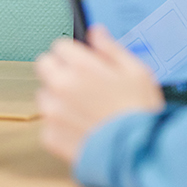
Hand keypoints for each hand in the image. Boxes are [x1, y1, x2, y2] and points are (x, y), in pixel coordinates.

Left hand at [34, 25, 164, 164]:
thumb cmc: (141, 113)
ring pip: (45, 95)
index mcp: (80, 67)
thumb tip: (96, 32)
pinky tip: (83, 128)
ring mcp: (52, 112)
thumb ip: (111, 48)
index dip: (74, 54)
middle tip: (83, 85)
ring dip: (59, 98)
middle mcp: (60, 86)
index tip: (84, 64)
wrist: (140, 155)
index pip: (60, 46)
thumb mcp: (137, 72)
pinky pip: (48, 123)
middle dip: (60, 70)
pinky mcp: (50, 136)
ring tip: (86, 111)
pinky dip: (61, 125)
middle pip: (45, 65)